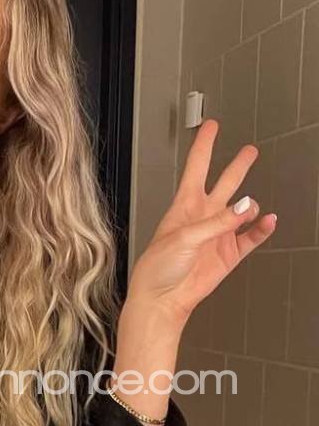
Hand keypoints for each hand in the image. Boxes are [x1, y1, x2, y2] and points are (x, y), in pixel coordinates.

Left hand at [127, 119, 276, 324]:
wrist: (162, 299)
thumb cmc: (157, 268)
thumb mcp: (183, 238)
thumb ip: (216, 221)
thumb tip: (245, 206)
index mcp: (184, 206)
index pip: (197, 167)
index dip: (204, 145)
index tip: (211, 126)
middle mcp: (202, 217)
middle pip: (224, 183)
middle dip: (237, 166)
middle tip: (250, 150)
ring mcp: (217, 235)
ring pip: (241, 210)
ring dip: (250, 205)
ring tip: (253, 205)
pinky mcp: (228, 254)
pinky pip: (250, 237)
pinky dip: (262, 229)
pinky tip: (269, 221)